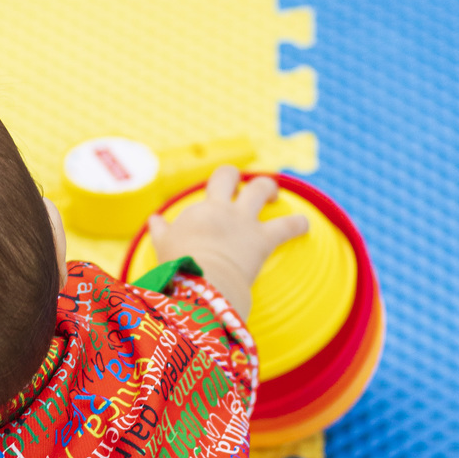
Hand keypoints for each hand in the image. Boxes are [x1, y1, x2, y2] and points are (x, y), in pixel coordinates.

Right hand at [148, 167, 308, 321]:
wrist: (201, 282)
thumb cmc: (178, 268)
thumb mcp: (163, 247)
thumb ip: (160, 231)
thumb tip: (154, 220)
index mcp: (201, 210)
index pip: (212, 185)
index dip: (221, 184)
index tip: (222, 194)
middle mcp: (223, 209)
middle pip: (231, 175)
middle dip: (241, 178)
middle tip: (249, 190)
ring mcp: (244, 222)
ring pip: (262, 188)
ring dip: (270, 188)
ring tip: (274, 195)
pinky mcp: (263, 240)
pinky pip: (288, 226)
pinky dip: (298, 224)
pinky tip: (304, 225)